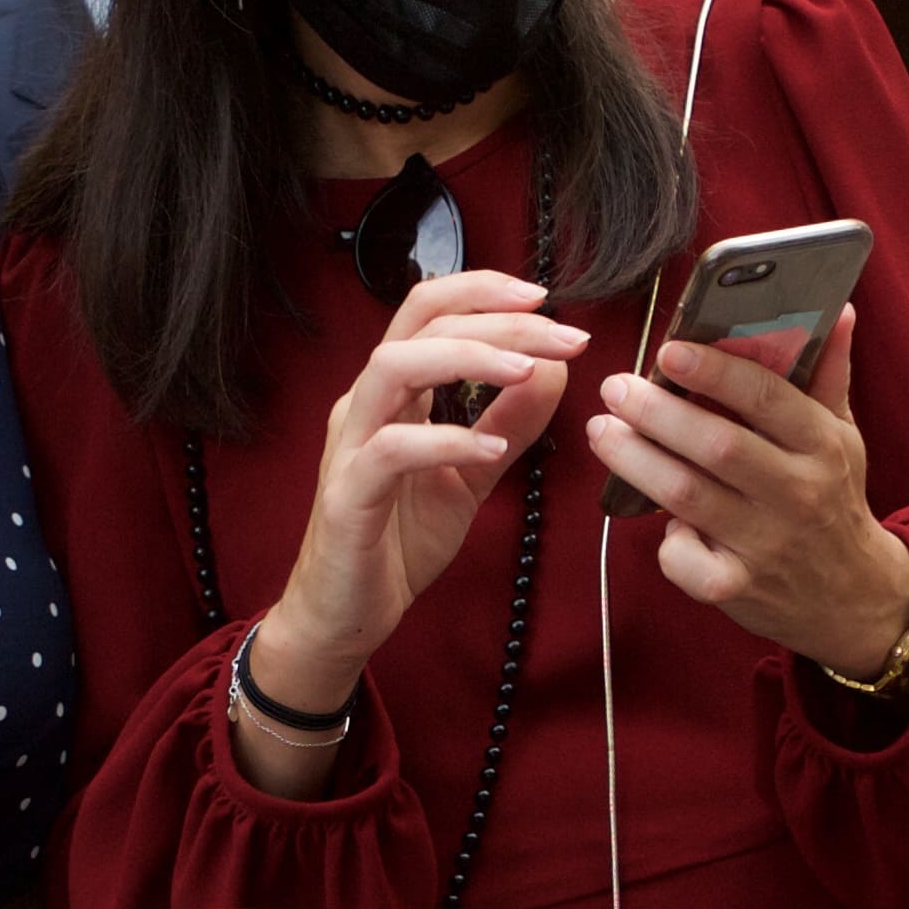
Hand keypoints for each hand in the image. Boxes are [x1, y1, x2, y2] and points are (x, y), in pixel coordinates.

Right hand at [250, 271, 587, 716]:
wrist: (347, 615)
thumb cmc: (396, 542)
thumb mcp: (472, 476)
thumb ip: (509, 423)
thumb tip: (554, 367)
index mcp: (393, 393)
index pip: (430, 310)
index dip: (485, 292)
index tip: (547, 303)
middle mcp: (366, 404)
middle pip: (420, 323)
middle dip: (496, 318)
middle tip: (561, 334)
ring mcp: (350, 446)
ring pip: (395, 366)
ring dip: (467, 357)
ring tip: (527, 370)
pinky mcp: (347, 495)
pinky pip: (391, 449)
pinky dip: (445, 440)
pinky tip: (490, 447)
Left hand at [583, 314, 908, 674]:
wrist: (852, 596)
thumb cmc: (833, 498)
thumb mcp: (841, 435)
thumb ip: (828, 373)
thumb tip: (836, 309)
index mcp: (823, 446)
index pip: (767, 398)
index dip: (714, 372)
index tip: (668, 349)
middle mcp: (798, 493)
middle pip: (717, 446)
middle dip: (657, 412)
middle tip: (615, 388)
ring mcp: (767, 544)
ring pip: (687, 496)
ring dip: (635, 460)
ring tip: (602, 430)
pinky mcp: (739, 588)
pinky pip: (684, 560)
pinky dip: (662, 539)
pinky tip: (654, 517)